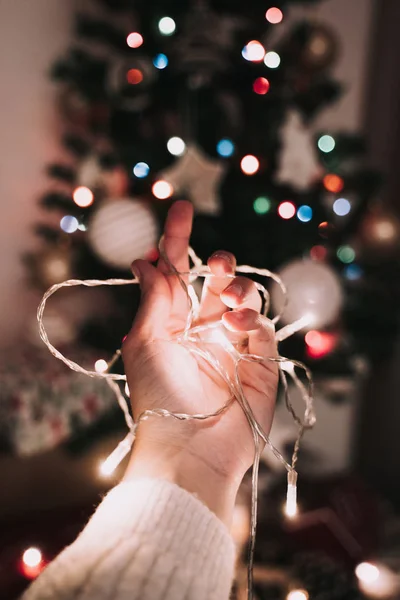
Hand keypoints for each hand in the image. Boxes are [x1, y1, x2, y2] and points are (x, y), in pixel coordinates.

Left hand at [122, 201, 277, 524]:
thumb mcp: (147, 341)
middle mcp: (201, 333)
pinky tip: (238, 325)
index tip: (181, 207)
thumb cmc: (159, 396)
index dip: (176, 241)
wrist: (190, 448)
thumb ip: (154, 298)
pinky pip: (260, 327)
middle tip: (217, 263)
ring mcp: (231, 347)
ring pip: (242, 300)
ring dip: (237, 290)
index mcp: (171, 326)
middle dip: (217, 266)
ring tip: (230, 297)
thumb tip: (144, 261)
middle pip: (214, 284)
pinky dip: (250, 318)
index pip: (176, 275)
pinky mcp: (258, 362)